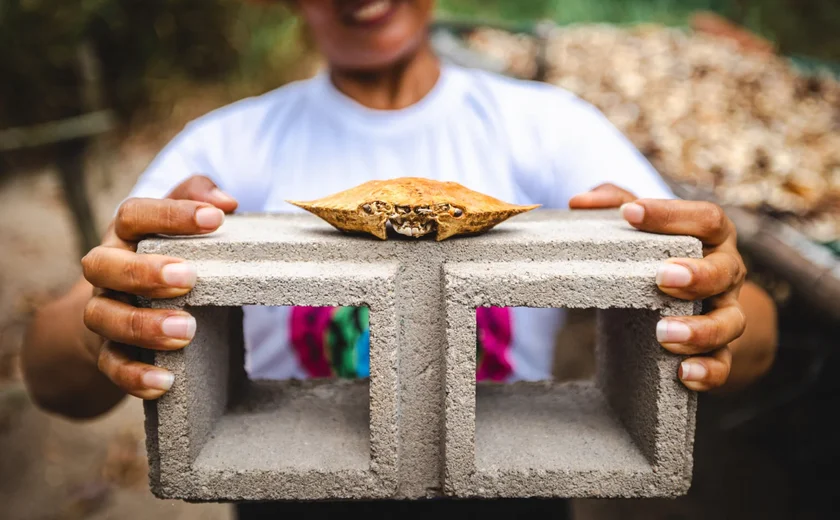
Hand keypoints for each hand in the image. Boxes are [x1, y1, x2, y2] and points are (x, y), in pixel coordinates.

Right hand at [81, 176, 237, 399]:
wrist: (118, 308)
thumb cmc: (162, 256)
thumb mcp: (177, 223)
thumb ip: (198, 198)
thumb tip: (226, 200)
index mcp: (125, 235)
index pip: (134, 214)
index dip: (171, 213)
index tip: (216, 219)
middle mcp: (106, 271)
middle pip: (104, 265)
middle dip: (144, 272)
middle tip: (189, 278)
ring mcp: (104, 311)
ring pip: (103, 317)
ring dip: (143, 324)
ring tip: (187, 331)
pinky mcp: (107, 351)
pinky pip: (112, 365)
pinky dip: (135, 375)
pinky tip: (166, 381)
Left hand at [570, 184, 746, 391]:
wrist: (687, 302)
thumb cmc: (658, 253)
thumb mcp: (641, 227)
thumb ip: (613, 204)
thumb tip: (579, 202)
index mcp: (710, 236)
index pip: (704, 218)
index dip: (670, 215)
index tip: (630, 213)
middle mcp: (726, 272)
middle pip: (724, 271)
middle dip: (696, 275)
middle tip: (663, 277)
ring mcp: (726, 312)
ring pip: (730, 323)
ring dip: (700, 330)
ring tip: (664, 333)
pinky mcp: (719, 350)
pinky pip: (722, 365)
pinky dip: (706, 371)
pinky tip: (683, 374)